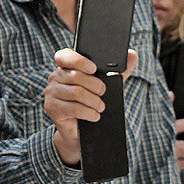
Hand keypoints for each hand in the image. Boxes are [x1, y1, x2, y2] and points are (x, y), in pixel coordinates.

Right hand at [44, 48, 138, 165]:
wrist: (80, 129)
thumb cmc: (92, 101)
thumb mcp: (109, 84)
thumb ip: (121, 69)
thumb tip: (133, 55)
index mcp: (66, 67)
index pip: (65, 56)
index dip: (79, 61)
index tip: (94, 69)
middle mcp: (55, 77)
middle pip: (76, 76)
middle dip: (96, 86)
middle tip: (103, 93)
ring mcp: (51, 93)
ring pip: (76, 93)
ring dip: (94, 102)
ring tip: (100, 107)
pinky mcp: (52, 108)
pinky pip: (74, 108)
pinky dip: (89, 113)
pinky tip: (94, 115)